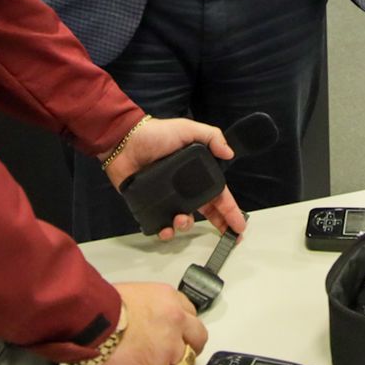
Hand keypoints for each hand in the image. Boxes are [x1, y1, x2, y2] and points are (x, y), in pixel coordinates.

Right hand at [93, 284, 208, 364]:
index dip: (184, 327)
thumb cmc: (104, 306)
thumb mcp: (134, 294)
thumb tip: (147, 321)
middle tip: (180, 354)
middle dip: (191, 347)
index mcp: (169, 299)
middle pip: (198, 338)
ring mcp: (169, 348)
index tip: (179, 333)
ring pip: (186, 364)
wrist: (92, 321)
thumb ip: (150, 308)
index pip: (190, 314)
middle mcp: (175, 322)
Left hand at [101, 117, 247, 238]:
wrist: (124, 141)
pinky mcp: (150, 205)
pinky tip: (166, 229)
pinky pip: (160, 223)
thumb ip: (211, 137)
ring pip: (184, 220)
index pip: (218, 194)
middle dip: (218, 224)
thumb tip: (229, 153)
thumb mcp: (187, 129)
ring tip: (181, 219)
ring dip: (186, 225)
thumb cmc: (156, 133)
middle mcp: (184, 187)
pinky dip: (165, 231)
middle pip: (206, 211)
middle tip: (226, 235)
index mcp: (195, 172)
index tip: (239, 225)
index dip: (230, 209)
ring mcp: (168, 198)